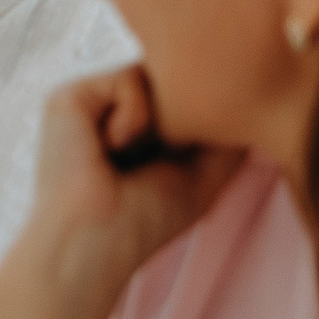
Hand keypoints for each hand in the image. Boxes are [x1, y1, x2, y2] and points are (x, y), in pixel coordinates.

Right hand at [33, 64, 245, 313]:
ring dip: (157, 122)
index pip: (180, 96)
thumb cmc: (142, 223)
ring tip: (128, 158)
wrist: (94, 243)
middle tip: (157, 161)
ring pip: (152, 74)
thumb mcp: (202, 176)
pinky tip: (113, 148)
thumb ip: (225, 137)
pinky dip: (135, 116)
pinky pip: (129, 77)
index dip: (196, 120)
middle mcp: (107, 110)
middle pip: (168, 81)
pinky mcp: (69, 96)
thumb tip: (248, 92)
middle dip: (179, 118)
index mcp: (131, 128)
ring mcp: (87, 101)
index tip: (181, 163)